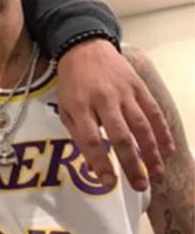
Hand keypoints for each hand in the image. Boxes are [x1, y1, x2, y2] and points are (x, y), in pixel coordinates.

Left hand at [56, 39, 174, 190]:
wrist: (84, 48)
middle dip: (130, 164)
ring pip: (140, 125)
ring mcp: (123, 92)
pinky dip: (161, 131)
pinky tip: (168, 149)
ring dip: (150, 152)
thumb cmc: (72, 83)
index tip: (108, 183)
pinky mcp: (138, 86)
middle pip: (119, 136)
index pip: (90, 140)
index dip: (100, 163)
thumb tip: (94, 164)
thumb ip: (78, 133)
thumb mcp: (64, 106)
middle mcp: (102, 100)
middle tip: (139, 186)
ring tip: (155, 172)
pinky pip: (152, 111)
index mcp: (79, 105)